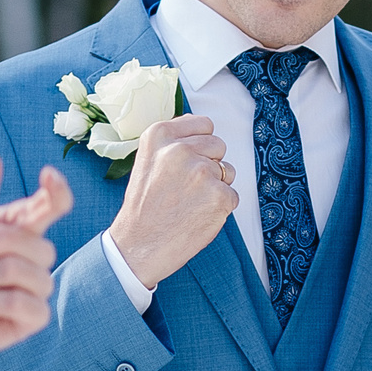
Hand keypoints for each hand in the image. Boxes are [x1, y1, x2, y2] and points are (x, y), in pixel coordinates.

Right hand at [106, 115, 234, 288]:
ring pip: (228, 170)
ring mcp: (202, 172)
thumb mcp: (146, 162)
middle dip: (210, 164)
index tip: (189, 159)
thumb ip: (172, 142)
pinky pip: (232, 195)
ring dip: (216, 186)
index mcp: (159, 136)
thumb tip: (202, 131)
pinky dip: (220, 207)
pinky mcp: (220, 196)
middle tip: (186, 187)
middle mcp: (181, 150)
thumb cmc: (143, 209)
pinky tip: (198, 215)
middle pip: (218, 145)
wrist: (139, 247)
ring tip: (190, 202)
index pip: (203, 124)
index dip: (200, 144)